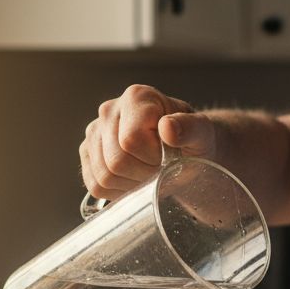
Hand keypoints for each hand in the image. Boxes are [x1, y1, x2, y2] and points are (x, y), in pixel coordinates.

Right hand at [79, 84, 217, 200]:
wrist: (182, 151)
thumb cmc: (192, 141)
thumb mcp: (202, 134)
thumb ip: (191, 128)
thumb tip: (167, 127)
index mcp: (136, 97)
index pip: (131, 141)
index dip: (153, 158)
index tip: (169, 157)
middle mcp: (109, 110)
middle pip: (116, 161)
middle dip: (143, 174)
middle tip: (161, 168)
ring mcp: (94, 132)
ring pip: (104, 176)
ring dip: (131, 184)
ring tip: (148, 173)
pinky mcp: (87, 154)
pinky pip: (96, 186)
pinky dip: (118, 191)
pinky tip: (134, 179)